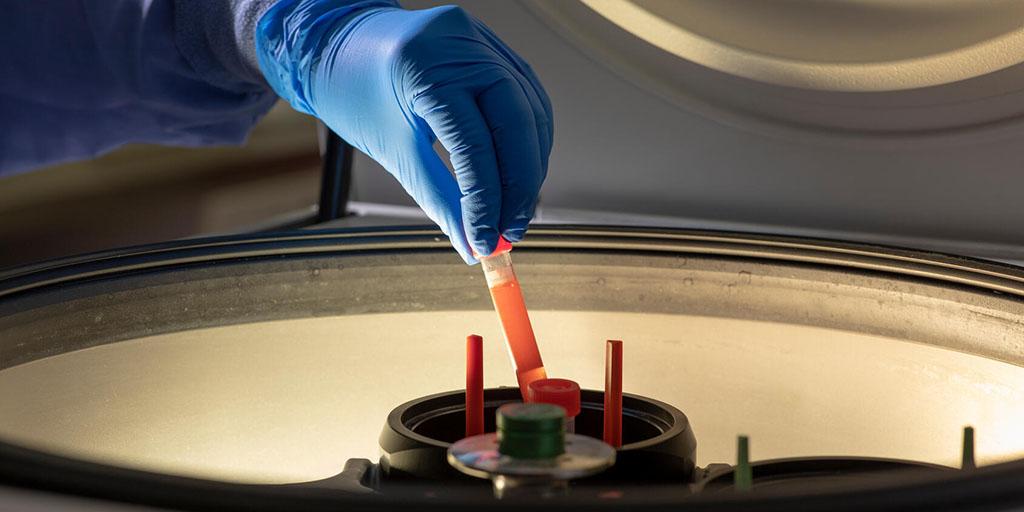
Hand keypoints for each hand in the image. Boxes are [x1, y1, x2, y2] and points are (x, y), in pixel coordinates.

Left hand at [257, 0, 552, 262]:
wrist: (341, 47)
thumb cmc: (356, 91)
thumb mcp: (393, 149)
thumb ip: (438, 197)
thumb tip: (472, 242)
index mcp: (424, 66)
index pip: (474, 143)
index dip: (486, 199)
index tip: (486, 240)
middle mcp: (462, 45)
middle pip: (517, 123)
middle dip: (519, 185)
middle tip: (511, 230)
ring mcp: (482, 42)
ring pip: (531, 112)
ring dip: (529, 167)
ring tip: (515, 211)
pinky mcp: (494, 49)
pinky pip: (528, 99)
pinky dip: (528, 141)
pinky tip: (521, 173)